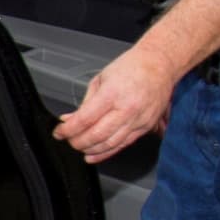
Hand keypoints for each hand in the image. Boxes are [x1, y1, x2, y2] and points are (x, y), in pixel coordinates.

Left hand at [54, 42, 182, 164]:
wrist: (160, 64)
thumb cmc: (131, 67)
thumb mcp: (101, 79)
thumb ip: (85, 103)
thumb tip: (70, 119)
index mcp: (112, 93)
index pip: (85, 119)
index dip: (68, 130)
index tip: (59, 132)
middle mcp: (126, 108)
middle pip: (96, 135)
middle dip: (77, 142)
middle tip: (68, 140)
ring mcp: (138, 119)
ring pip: (110, 144)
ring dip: (91, 150)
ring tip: (80, 147)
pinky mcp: (145, 126)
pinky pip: (123, 144)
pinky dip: (106, 153)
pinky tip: (94, 155)